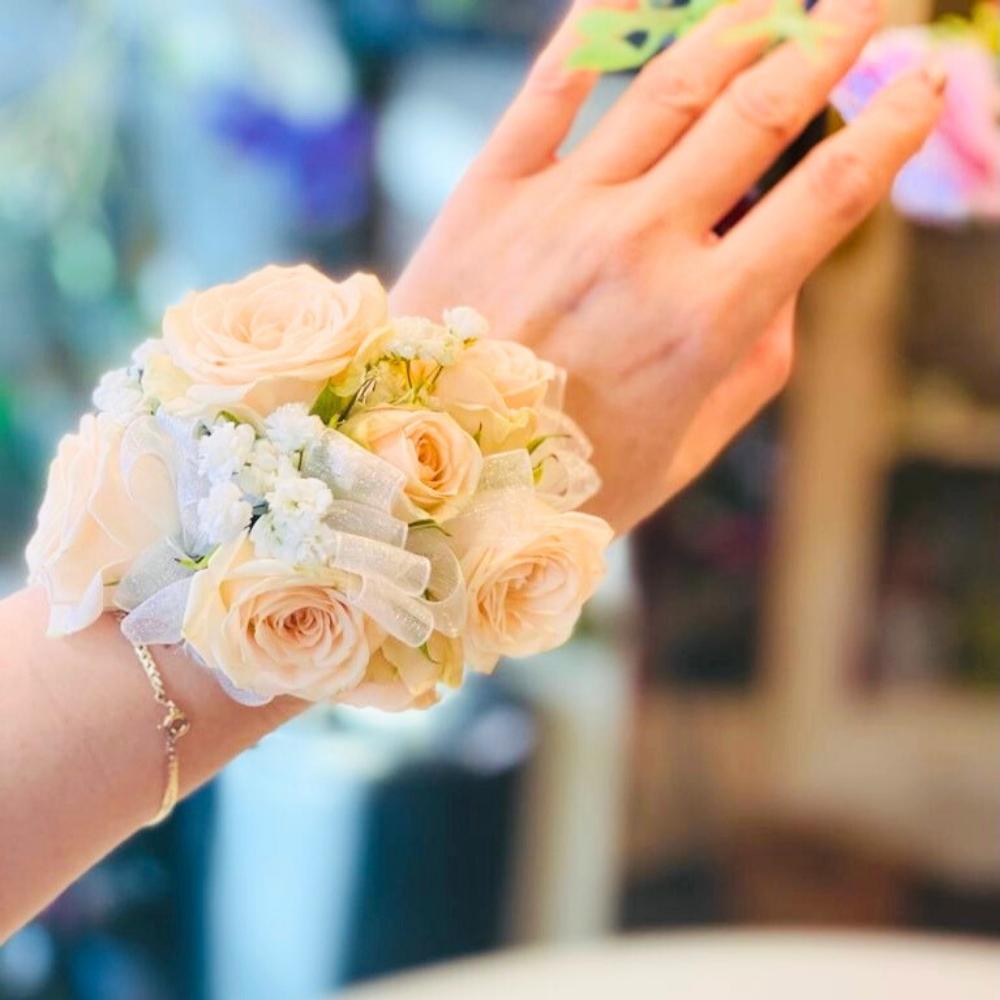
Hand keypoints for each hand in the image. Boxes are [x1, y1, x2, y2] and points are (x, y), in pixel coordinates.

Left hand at [391, 0, 943, 532]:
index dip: (893, 128)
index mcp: (704, 320)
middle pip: (759, 111)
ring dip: (742, 23)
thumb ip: (753, 363)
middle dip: (832, 40)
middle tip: (872, 1)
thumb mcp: (685, 448)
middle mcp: (641, 246)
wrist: (427, 477)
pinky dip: (598, 26)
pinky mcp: (489, 193)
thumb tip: (783, 276)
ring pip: (671, 83)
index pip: (827, 195)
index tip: (925, 81)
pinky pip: (550, 87)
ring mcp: (562, 210)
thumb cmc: (567, 482)